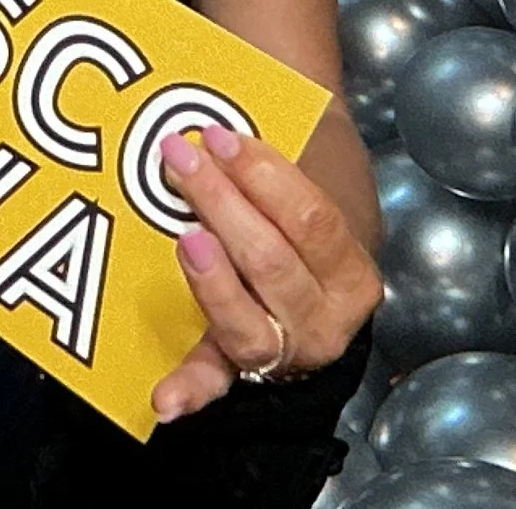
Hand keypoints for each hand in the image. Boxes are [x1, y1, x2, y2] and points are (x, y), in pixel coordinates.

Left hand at [150, 126, 381, 422]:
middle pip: (272, 263)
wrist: (306, 260)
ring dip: (210, 279)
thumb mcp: (314, 181)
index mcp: (350, 272)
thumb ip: (280, 161)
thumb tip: (226, 114)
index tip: (218, 136)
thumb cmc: (298, 212)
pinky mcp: (239, 367)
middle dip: (222, 206)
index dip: (263, 175)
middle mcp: (325, 322)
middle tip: (179, 160)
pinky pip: (216, 380)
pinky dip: (191, 389)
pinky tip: (165, 400)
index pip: (309, 220)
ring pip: (246, 321)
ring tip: (186, 239)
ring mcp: (283, 351)